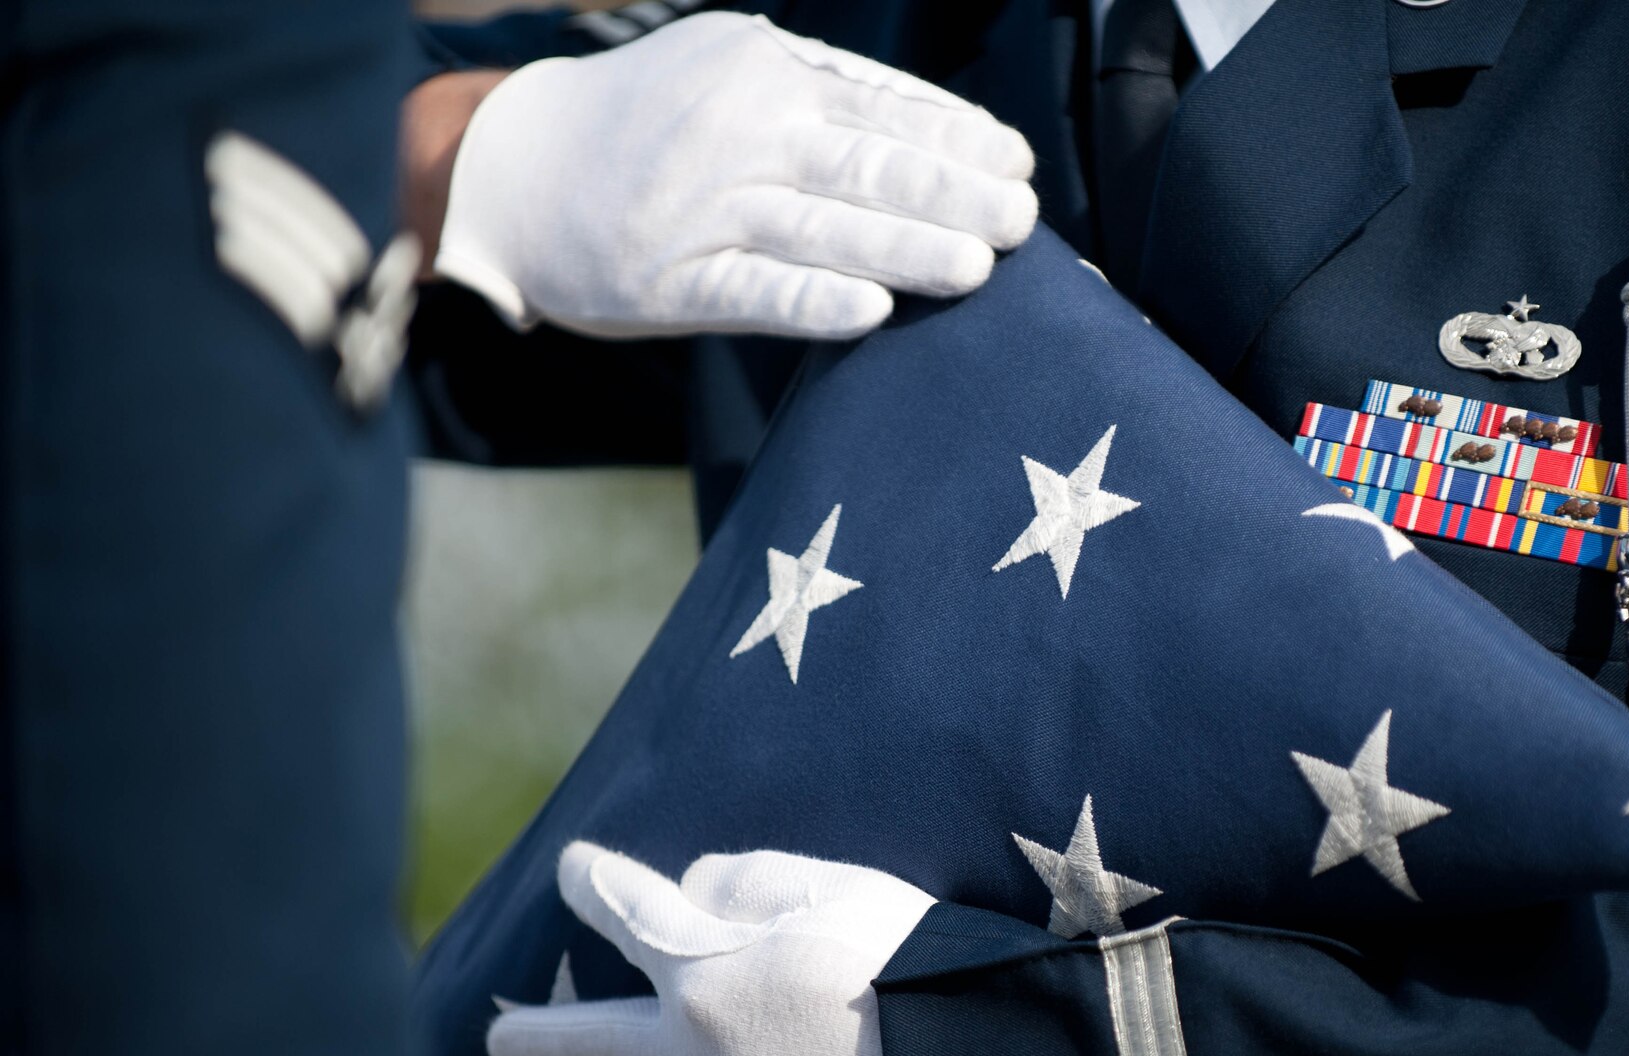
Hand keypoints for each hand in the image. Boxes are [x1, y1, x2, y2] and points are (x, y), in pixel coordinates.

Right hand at [430, 12, 1038, 339]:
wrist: (510, 170)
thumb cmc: (649, 125)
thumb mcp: (728, 71)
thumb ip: (826, 91)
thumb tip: (945, 126)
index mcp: (761, 72)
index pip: (879, 106)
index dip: (953, 136)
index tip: (1014, 163)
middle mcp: (736, 133)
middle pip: (864, 165)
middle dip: (952, 192)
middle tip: (1020, 220)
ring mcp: (700, 211)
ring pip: (821, 229)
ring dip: (905, 247)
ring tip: (977, 268)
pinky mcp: (668, 283)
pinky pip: (753, 294)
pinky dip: (814, 302)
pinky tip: (873, 313)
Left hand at [487, 842, 935, 1055]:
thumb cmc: (902, 969)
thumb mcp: (830, 890)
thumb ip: (750, 880)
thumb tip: (696, 887)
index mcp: (703, 967)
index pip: (629, 912)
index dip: (593, 885)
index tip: (570, 867)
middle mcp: (695, 1045)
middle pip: (590, 1041)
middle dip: (537, 1034)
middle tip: (496, 1040)